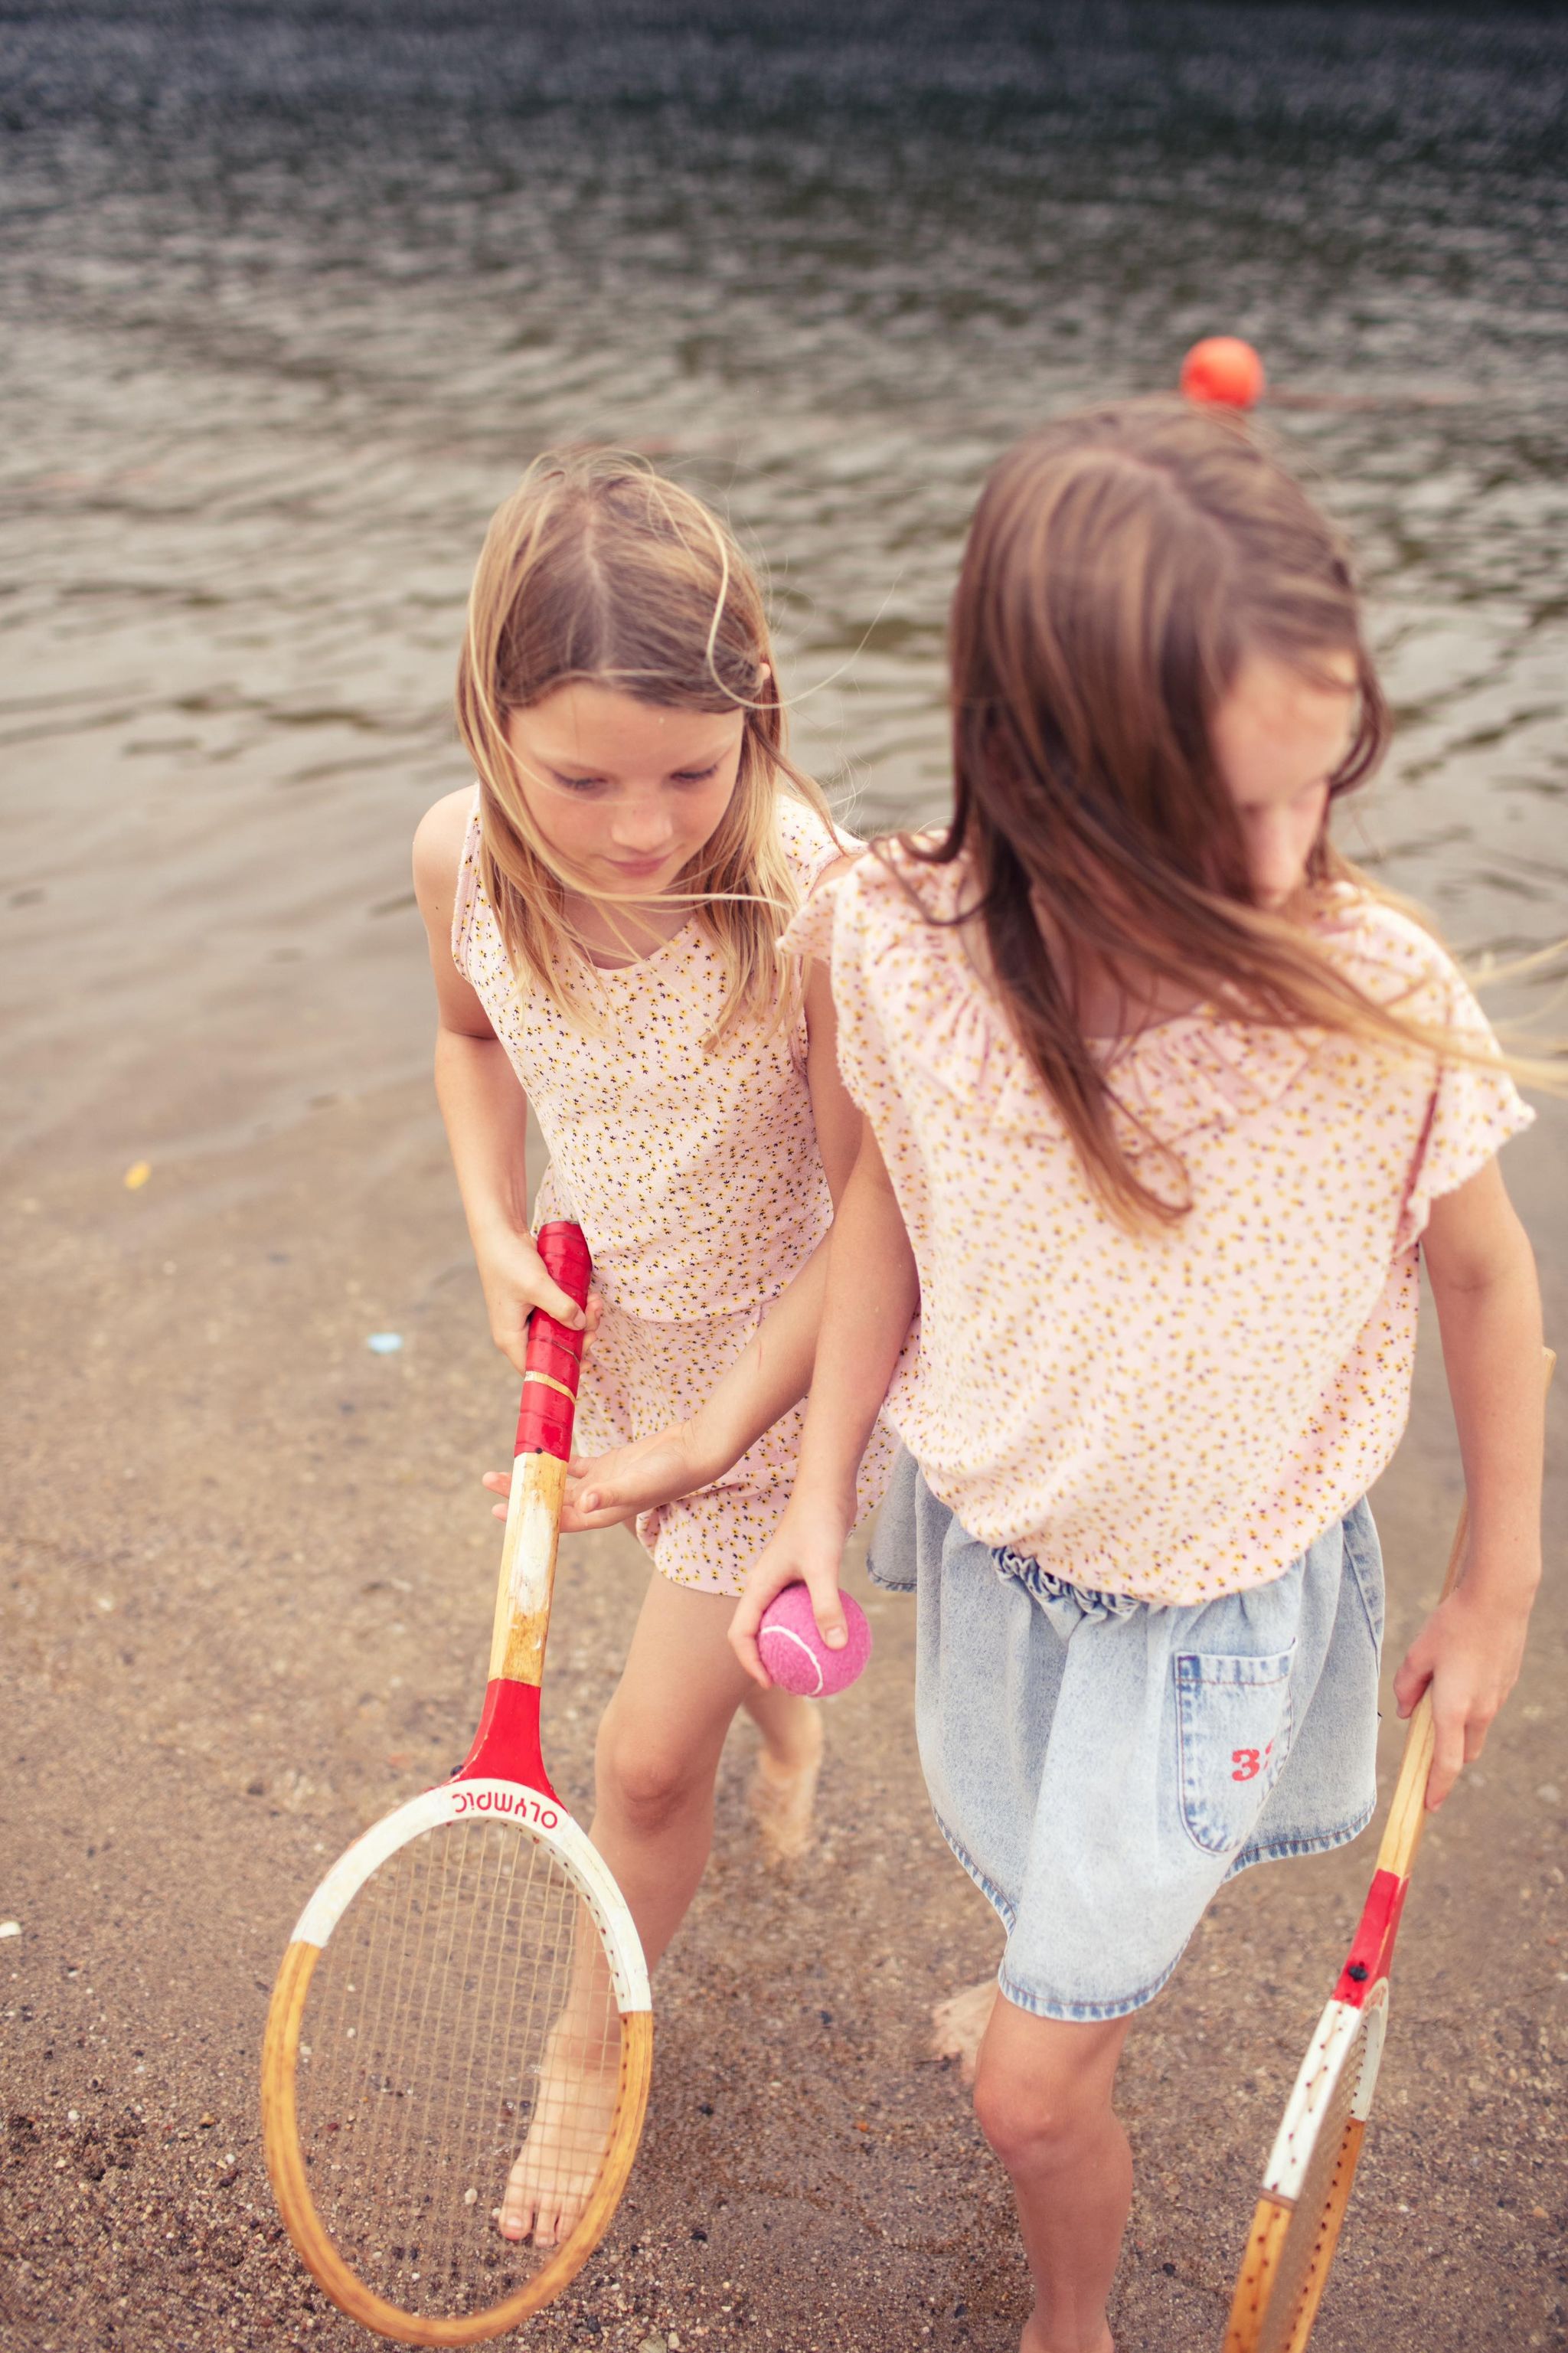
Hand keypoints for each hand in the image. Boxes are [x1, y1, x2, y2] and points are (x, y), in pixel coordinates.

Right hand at [471, 1220, 598, 1373]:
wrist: (500, 1231)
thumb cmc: (509, 1261)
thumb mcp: (537, 1286)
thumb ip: (561, 1307)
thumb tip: (581, 1325)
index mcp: (511, 1338)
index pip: (536, 1369)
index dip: (561, 1370)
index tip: (587, 1362)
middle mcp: (519, 1332)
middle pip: (554, 1349)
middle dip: (579, 1337)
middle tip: (594, 1318)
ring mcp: (528, 1317)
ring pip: (560, 1330)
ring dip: (581, 1319)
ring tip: (594, 1301)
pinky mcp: (537, 1303)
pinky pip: (560, 1314)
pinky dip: (575, 1307)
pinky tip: (588, 1296)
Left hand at [482, 1421, 708, 1528]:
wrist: (697, 1450)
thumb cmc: (673, 1472)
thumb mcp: (640, 1483)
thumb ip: (612, 1493)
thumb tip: (584, 1504)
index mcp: (604, 1513)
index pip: (558, 1518)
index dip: (529, 1516)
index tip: (500, 1512)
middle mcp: (599, 1500)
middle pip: (552, 1500)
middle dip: (521, 1492)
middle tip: (490, 1481)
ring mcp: (604, 1481)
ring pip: (561, 1482)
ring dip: (537, 1475)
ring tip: (508, 1467)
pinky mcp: (611, 1463)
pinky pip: (578, 1464)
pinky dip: (560, 1460)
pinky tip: (543, 1453)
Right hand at [727, 1488, 854, 1687]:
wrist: (827, 1488)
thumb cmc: (820, 1522)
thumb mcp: (824, 1567)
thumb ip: (827, 1606)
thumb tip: (836, 1647)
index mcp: (758, 1585)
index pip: (740, 1633)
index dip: (750, 1663)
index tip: (772, 1684)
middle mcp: (765, 1585)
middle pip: (755, 1632)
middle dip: (767, 1660)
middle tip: (793, 1682)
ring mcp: (782, 1580)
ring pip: (778, 1621)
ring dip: (789, 1644)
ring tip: (813, 1666)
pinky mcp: (801, 1574)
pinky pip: (800, 1609)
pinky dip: (811, 1625)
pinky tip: (837, 1637)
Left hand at [1393, 1580, 1532, 1810]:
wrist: (1499, 1600)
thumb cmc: (1453, 1624)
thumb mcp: (1418, 1653)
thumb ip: (1407, 1687)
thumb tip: (1406, 1713)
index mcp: (1454, 1709)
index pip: (1446, 1763)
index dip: (1436, 1788)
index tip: (1428, 1806)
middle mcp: (1481, 1711)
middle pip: (1463, 1753)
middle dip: (1446, 1761)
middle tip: (1426, 1757)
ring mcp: (1498, 1699)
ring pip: (1476, 1731)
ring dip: (1458, 1732)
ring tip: (1438, 1704)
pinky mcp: (1506, 1685)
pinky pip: (1486, 1708)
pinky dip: (1471, 1708)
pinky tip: (1459, 1677)